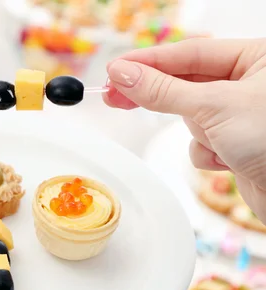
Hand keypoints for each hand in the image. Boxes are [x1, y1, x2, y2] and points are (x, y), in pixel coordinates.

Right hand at [103, 38, 265, 222]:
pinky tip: (228, 159)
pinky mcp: (236, 142)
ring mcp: (242, 114)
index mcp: (257, 57)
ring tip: (219, 142)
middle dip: (159, 96)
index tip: (115, 71)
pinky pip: (201, 142)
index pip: (189, 53)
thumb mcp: (213, 107)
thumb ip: (163, 90)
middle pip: (186, 83)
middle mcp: (250, 82)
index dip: (148, 62)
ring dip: (198, 133)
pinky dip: (207, 153)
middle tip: (115, 95)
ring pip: (192, 116)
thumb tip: (124, 74)